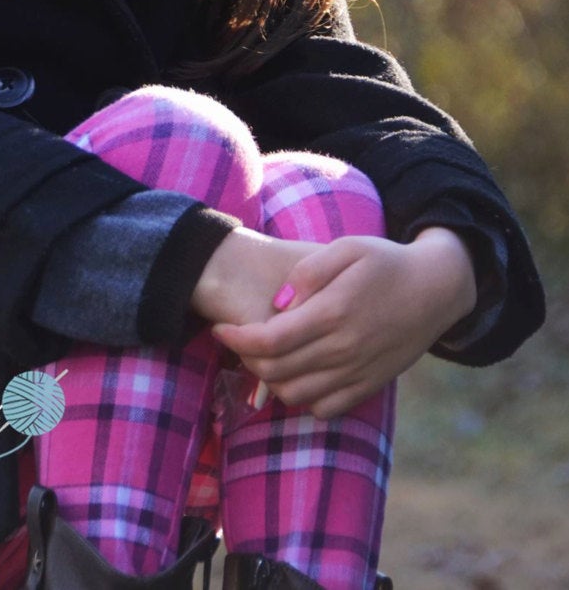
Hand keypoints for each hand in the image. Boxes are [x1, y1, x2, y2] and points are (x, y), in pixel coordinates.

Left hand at [207, 227, 477, 419]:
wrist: (437, 290)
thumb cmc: (385, 262)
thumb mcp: (346, 248)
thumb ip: (306, 273)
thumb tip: (277, 304)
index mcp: (335, 313)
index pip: (271, 340)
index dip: (236, 338)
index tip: (220, 327)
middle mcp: (345, 350)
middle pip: (277, 371)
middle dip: (246, 358)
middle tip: (238, 338)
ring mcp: (358, 373)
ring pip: (296, 395)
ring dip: (270, 380)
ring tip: (264, 355)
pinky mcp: (369, 386)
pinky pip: (325, 408)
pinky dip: (302, 398)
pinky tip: (297, 373)